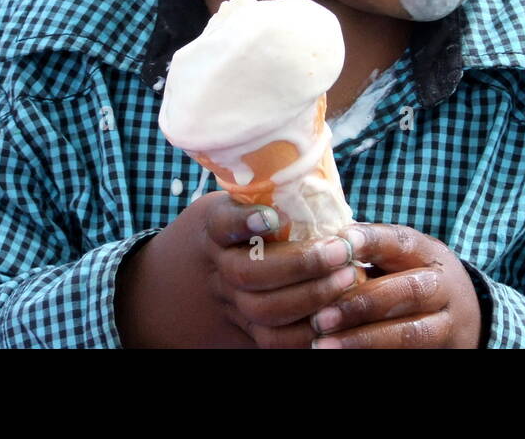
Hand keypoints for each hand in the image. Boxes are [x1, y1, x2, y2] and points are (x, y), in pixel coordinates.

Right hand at [115, 191, 360, 347]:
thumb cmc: (224, 232)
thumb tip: (321, 182)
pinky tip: (335, 313)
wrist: (175, 288)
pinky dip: (305, 332)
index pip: (222, 224)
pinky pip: (273, 341)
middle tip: (342, 250)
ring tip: (349, 276)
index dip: (245, 221)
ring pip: (264, 310)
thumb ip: (261, 198)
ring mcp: (230, 304)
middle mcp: (218, 269)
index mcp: (213, 230)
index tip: (273, 217)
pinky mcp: (244, 332)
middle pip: (250, 274)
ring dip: (311, 296)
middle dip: (301, 263)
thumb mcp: (228, 206)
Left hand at [307, 223, 482, 347]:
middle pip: (408, 291)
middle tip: (319, 317)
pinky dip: (375, 357)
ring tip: (324, 345)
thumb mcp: (404, 258)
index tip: (339, 242)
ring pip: (410, 333)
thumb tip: (320, 242)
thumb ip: (371, 251)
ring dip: (364, 340)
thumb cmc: (415, 277)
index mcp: (428, 253)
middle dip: (361, 303)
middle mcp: (443, 286)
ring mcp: (447, 323)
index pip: (401, 241)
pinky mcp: (442, 351)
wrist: (467, 316)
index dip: (371, 240)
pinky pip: (410, 355)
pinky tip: (345, 357)